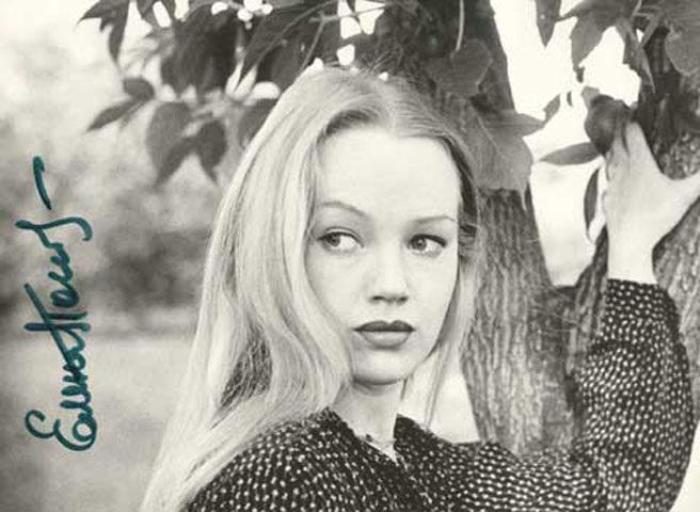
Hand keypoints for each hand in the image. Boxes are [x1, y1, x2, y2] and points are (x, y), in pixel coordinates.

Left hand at [603, 122, 699, 282]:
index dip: (632, 119)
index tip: (630, 106)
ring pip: (610, 161)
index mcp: (639, 164)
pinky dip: (609, 173)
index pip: (633, 134)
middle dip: (620, 127)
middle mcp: (622, 171)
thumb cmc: (656, 216)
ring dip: (613, 148)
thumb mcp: (685, 195)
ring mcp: (612, 186)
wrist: (628, 241)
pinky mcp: (608, 200)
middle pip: (618, 143)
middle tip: (620, 114)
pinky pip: (607, 182)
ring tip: (615, 141)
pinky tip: (610, 177)